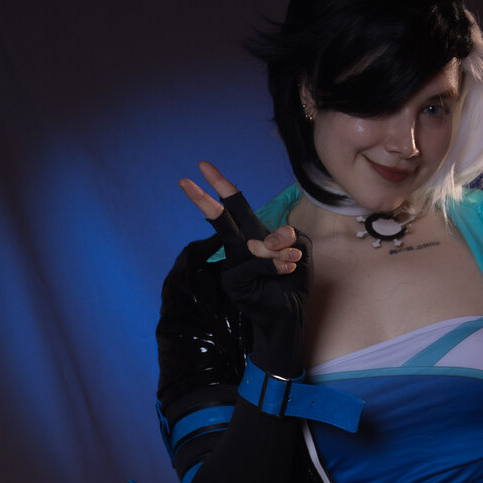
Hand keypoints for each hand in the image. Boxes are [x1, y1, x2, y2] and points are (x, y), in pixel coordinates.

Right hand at [179, 161, 300, 274]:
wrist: (289, 316)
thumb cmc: (292, 283)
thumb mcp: (299, 251)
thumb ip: (289, 237)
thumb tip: (280, 233)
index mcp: (252, 234)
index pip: (235, 206)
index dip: (221, 185)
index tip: (203, 166)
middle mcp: (239, 248)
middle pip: (222, 218)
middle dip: (205, 199)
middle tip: (183, 181)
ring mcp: (233, 266)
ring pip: (249, 243)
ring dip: (277, 249)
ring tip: (294, 259)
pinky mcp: (234, 283)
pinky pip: (255, 263)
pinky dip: (274, 265)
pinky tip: (289, 269)